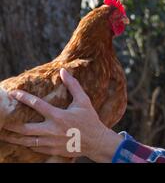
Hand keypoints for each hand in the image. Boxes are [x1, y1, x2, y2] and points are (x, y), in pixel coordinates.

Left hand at [0, 68, 122, 161]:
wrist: (96, 141)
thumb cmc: (90, 119)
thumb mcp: (83, 101)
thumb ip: (73, 86)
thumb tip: (63, 71)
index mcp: (59, 116)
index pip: (37, 104)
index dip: (23, 97)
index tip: (13, 93)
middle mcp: (52, 130)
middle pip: (25, 128)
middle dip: (11, 125)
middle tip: (2, 122)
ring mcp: (51, 142)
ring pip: (27, 141)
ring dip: (15, 138)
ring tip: (5, 135)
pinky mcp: (53, 150)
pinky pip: (35, 148)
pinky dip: (28, 145)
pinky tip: (23, 142)